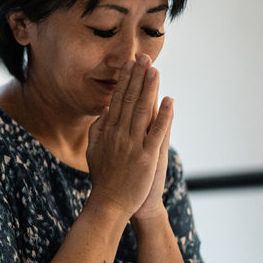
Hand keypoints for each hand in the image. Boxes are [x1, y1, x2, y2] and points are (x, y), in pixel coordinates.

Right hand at [86, 56, 173, 220]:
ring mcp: (134, 145)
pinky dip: (164, 116)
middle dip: (137, 78)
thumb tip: (105, 109)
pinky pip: (157, 132)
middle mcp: (120, 135)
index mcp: (109, 132)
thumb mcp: (93, 151)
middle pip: (129, 100)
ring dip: (149, 89)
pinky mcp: (147, 157)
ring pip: (143, 111)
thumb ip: (98, 130)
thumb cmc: (103, 179)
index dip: (124, 81)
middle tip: (144, 58)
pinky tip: (169, 100)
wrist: (110, 204)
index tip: (130, 64)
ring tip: (155, 70)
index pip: (117, 100)